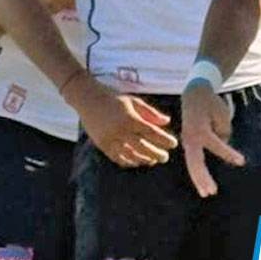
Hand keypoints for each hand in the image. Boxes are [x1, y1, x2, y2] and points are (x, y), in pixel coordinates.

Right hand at [63, 76, 177, 167]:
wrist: (87, 99)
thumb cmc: (113, 98)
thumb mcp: (134, 100)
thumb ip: (150, 112)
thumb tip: (166, 121)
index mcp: (130, 118)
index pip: (151, 132)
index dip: (164, 139)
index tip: (173, 143)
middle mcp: (120, 131)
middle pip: (142, 146)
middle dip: (156, 153)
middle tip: (165, 157)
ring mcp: (110, 139)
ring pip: (130, 155)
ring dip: (143, 159)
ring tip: (153, 160)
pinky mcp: (101, 145)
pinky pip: (117, 157)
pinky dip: (128, 161)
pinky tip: (137, 162)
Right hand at [181, 82, 244, 196]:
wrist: (193, 94)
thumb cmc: (211, 104)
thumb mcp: (222, 114)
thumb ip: (224, 131)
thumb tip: (223, 145)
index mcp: (200, 128)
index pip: (216, 144)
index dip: (228, 153)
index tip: (242, 161)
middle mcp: (190, 137)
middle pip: (195, 161)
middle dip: (203, 177)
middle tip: (212, 192)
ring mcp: (187, 142)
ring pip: (192, 164)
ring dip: (199, 179)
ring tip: (207, 193)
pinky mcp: (188, 144)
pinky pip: (193, 161)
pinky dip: (197, 173)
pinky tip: (203, 185)